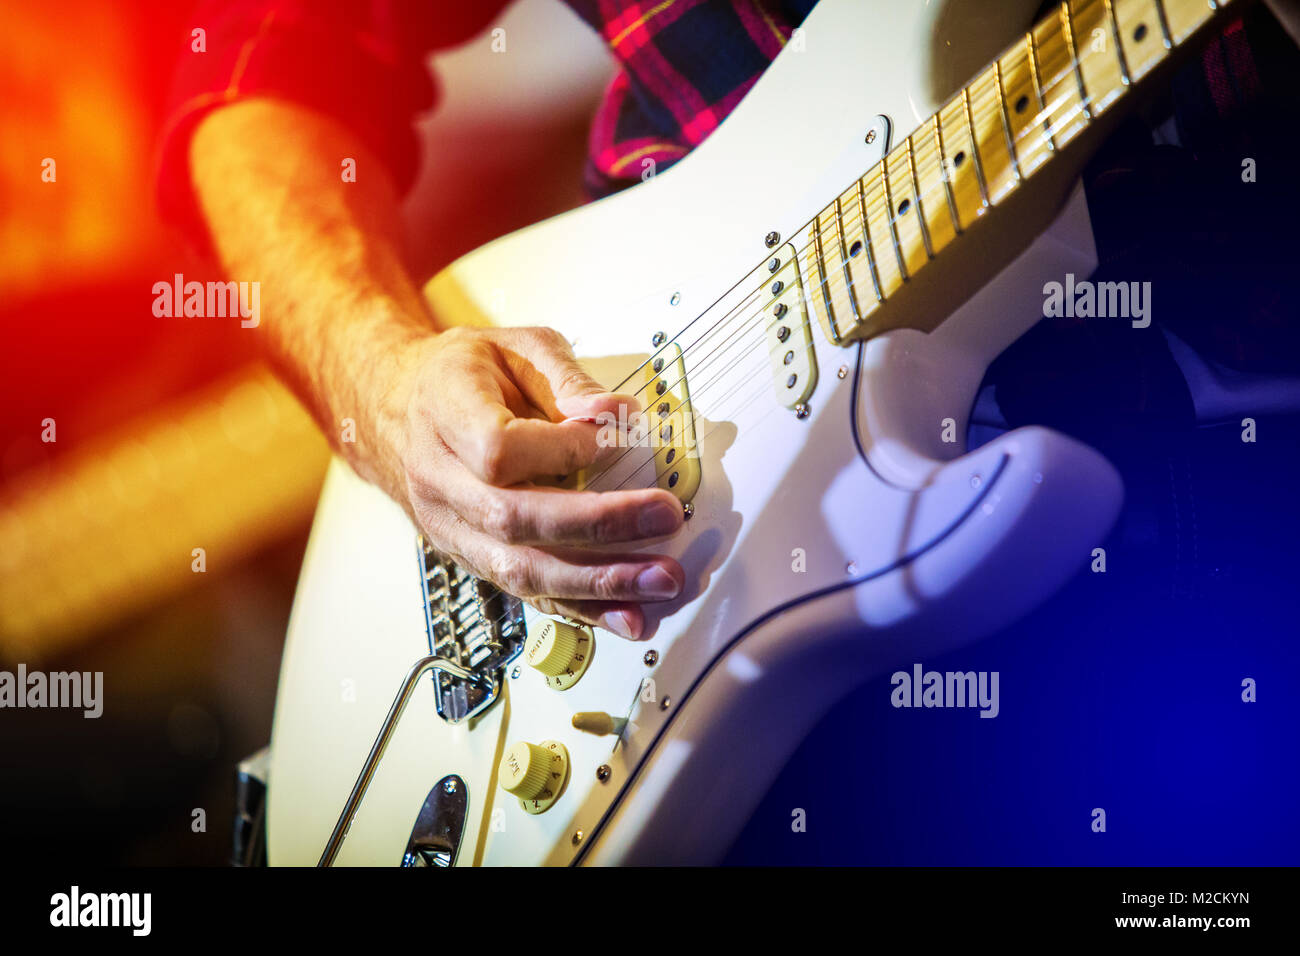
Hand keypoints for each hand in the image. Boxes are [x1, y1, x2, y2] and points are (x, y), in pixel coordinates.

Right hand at [390, 326, 684, 638]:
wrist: (400, 409)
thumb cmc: (461, 374)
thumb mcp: (515, 346)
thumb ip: (568, 378)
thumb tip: (619, 415)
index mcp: (446, 414)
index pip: (500, 450)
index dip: (563, 450)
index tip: (615, 440)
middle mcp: (441, 479)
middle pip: (514, 517)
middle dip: (599, 524)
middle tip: (664, 517)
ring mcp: (452, 527)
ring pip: (520, 569)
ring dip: (596, 582)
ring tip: (658, 579)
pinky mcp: (472, 557)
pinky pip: (526, 591)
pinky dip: (581, 608)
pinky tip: (627, 615)